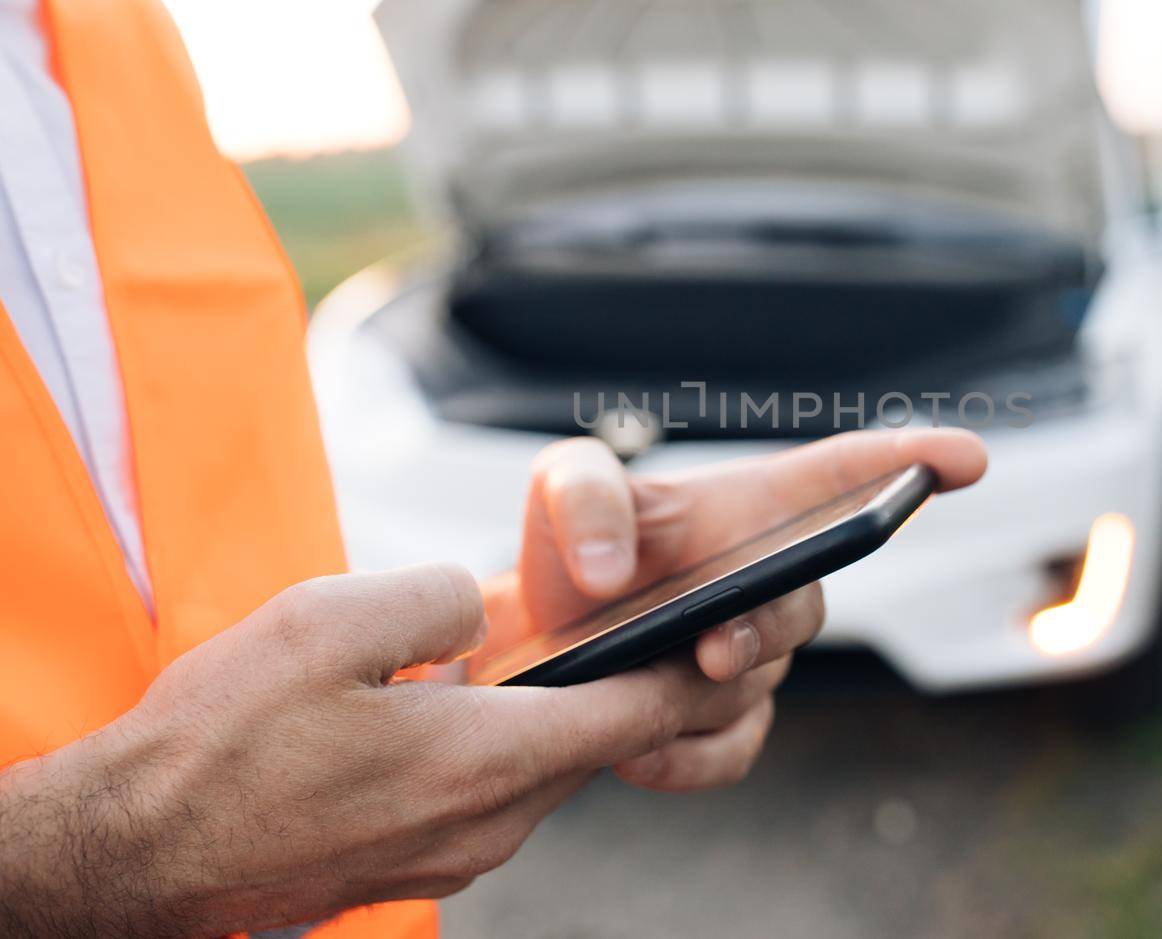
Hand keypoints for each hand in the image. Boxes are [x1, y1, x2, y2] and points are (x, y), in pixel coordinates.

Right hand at [0, 564, 758, 936]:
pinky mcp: (417, 864)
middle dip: (623, 684)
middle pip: (597, 743)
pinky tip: (449, 708)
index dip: (690, 667)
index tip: (724, 628)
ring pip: (543, 769)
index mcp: (485, 760)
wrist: (136, 854)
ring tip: (527, 656)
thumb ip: (433, 598)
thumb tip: (475, 608)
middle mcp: (488, 823)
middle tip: (634, 622)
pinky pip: (490, 795)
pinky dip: (497, 747)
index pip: (638, 714)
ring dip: (551, 714)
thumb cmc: (220, 742)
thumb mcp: (327, 622)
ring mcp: (454, 854)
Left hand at [512, 428, 986, 790]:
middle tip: (712, 649)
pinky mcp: (730, 724)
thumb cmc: (570, 548)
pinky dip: (685, 757)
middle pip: (806, 604)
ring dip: (699, 693)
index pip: (848, 475)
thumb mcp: (564, 490)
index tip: (967, 458)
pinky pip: (735, 751)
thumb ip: (585, 498)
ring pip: (760, 683)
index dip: (912, 461)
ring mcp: (757, 657)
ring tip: (625, 691)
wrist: (536, 641)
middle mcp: (773, 579)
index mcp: (753, 507)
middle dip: (765, 628)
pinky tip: (635, 752)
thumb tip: (612, 571)